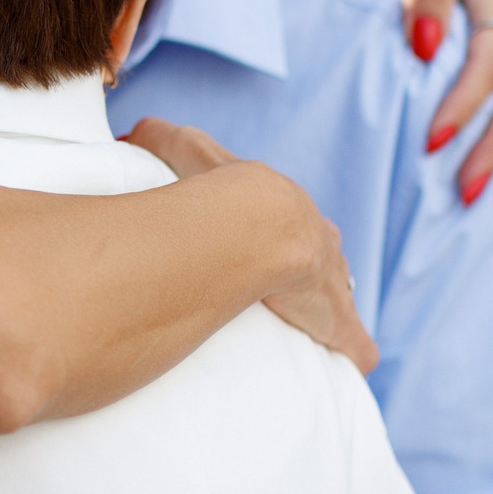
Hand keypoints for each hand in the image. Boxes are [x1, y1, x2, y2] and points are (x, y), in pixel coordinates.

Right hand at [125, 122, 376, 372]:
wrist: (263, 225)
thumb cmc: (229, 193)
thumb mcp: (195, 155)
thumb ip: (167, 140)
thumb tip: (137, 130)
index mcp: (292, 214)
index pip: (297, 224)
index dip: (286, 236)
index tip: (273, 251)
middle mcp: (322, 246)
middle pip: (326, 262)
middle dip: (313, 276)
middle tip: (288, 296)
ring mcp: (334, 287)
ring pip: (339, 300)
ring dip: (327, 313)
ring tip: (305, 333)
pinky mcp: (339, 323)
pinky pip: (355, 345)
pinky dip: (352, 353)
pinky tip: (347, 364)